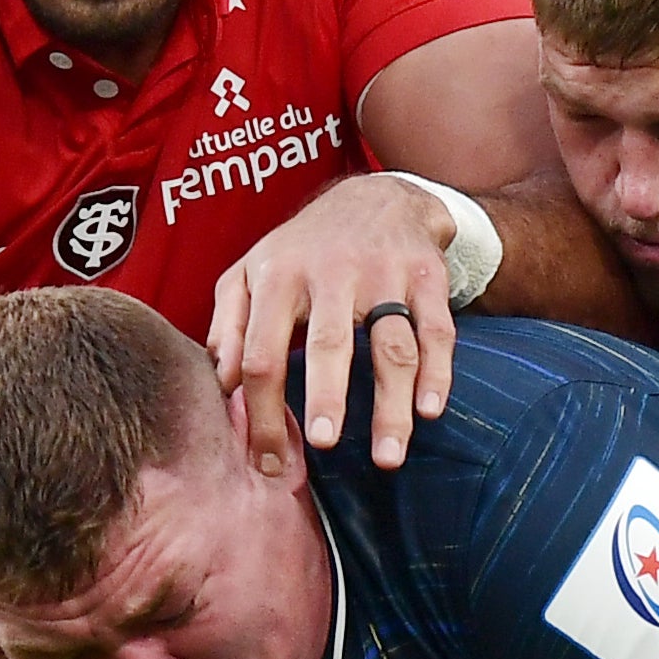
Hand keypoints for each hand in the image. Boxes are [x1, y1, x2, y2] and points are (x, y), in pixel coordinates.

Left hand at [209, 173, 458, 466]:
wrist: (378, 198)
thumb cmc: (304, 250)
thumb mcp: (251, 272)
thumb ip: (227, 325)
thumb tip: (221, 385)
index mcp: (279, 275)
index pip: (263, 352)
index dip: (262, 410)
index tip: (270, 460)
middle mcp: (332, 271)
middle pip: (328, 343)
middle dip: (326, 395)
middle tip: (323, 443)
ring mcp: (385, 273)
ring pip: (391, 345)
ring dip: (391, 403)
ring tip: (388, 457)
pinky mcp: (428, 277)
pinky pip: (437, 331)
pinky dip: (438, 373)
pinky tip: (430, 411)